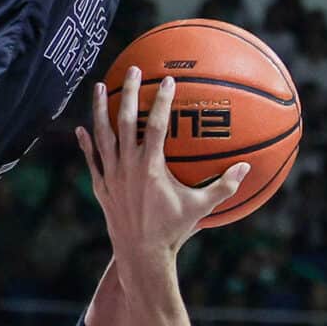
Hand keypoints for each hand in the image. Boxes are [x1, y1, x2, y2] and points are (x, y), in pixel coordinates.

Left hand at [77, 70, 246, 261]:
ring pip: (102, 136)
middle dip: (129, 93)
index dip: (160, 101)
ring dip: (99, 110)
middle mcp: (127, 167)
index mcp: (150, 167)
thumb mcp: (201, 207)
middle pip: (124, 121)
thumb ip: (224, 186)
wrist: (141, 255)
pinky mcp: (101, 188)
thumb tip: (247, 167)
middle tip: (133, 71)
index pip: (154, 125)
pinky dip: (86, 144)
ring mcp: (111, 176)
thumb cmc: (174, 231)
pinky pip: (91, 161)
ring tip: (100, 87)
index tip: (166, 80)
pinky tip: (80, 130)